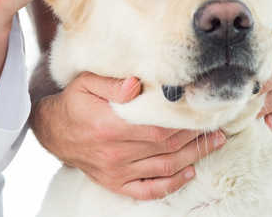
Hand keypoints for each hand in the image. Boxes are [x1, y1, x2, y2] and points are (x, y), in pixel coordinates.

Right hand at [31, 72, 225, 200]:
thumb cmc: (73, 102)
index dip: (185, 123)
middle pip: (166, 147)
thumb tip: (137, 83)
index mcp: (110, 125)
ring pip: (163, 167)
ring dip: (193, 158)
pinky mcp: (114, 183)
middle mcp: (116, 152)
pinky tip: (187, 172)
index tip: (204, 114)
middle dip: (196, 139)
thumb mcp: (86, 82)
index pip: (158, 126)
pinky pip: (148, 189)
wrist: (53, 130)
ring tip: (213, 145)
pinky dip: (171, 184)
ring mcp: (116, 171)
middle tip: (218, 129)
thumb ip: (112, 84)